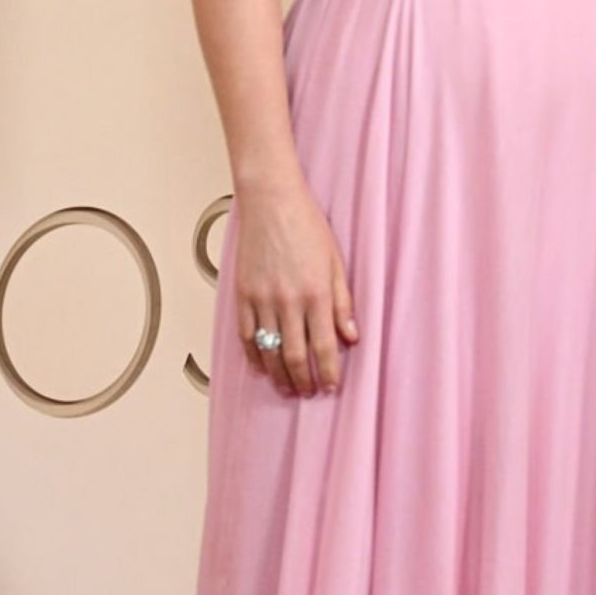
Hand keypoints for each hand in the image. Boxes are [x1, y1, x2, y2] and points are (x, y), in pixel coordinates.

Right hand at [234, 183, 358, 396]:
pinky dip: (253, 355)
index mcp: (316, 294)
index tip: (331, 386)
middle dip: (303, 380)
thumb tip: (352, 337)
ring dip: (279, 375)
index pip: (324, 346)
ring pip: (269, 351)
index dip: (328, 371)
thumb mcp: (335, 263)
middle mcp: (288, 301)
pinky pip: (246, 335)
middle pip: (294, 355)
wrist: (271, 201)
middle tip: (309, 392)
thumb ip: (343, 303)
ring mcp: (262, 299)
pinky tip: (262, 367)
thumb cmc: (307, 226)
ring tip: (287, 388)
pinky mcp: (243, 294)